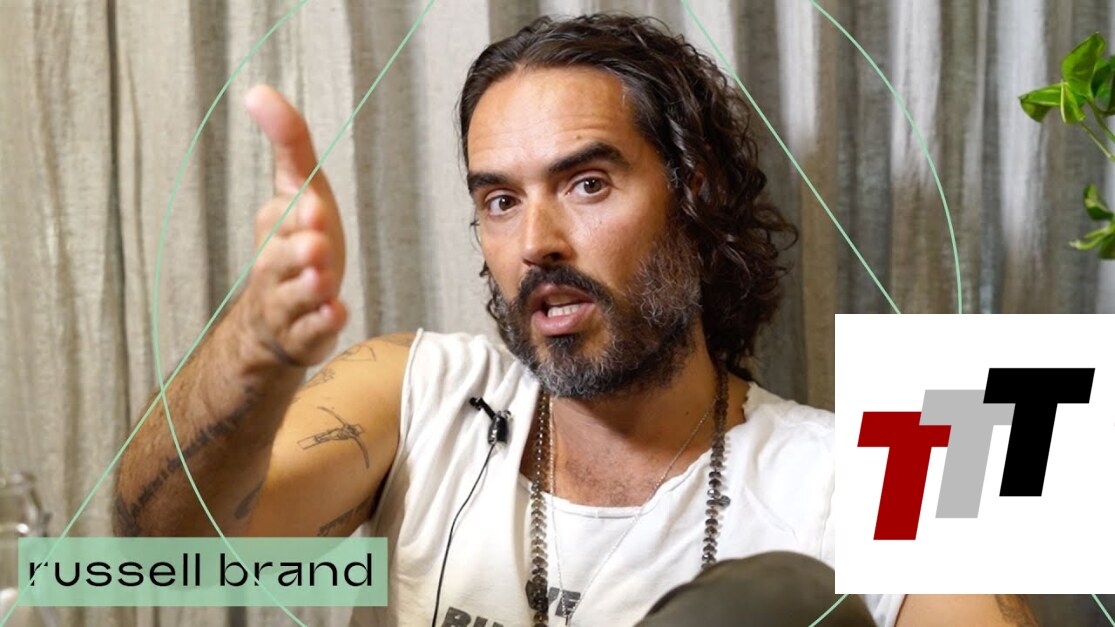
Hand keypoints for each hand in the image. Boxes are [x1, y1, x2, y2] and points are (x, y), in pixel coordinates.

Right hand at [238, 85, 347, 367]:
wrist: (277, 319)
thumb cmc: (298, 244)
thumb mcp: (299, 190)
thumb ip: (289, 143)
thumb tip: (257, 90)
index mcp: (276, 227)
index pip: (282, 216)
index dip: (297, 214)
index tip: (311, 204)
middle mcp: (277, 267)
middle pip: (284, 259)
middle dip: (300, 250)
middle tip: (318, 243)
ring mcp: (289, 304)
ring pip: (296, 297)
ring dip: (311, 287)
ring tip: (326, 279)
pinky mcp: (305, 336)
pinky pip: (311, 333)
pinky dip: (322, 324)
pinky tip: (337, 313)